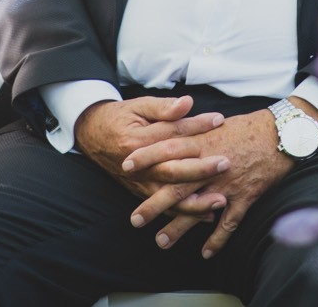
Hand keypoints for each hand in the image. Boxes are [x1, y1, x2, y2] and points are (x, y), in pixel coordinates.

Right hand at [75, 96, 228, 205]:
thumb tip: (187, 103)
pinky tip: (207, 215)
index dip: (196, 126)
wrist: (91, 134)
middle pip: (172, 169)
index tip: (219, 121)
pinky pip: (164, 207)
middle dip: (200, 169)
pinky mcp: (141, 192)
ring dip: (195, 201)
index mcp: (137, 141)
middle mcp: (138, 167)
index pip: (171, 133)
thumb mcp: (138, 105)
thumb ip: (163, 107)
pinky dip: (184, 213)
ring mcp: (139, 182)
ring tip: (221, 200)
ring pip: (168, 196)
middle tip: (225, 163)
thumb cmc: (120, 117)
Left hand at [146, 107, 306, 258]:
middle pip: (177, 186)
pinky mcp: (245, 196)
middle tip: (135, 219)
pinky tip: (206, 253)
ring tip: (161, 241)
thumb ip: (195, 132)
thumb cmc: (250, 127)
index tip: (126, 166)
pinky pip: (229, 223)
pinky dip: (217, 240)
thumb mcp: (217, 124)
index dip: (147, 157)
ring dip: (179, 228)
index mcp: (203, 142)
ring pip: (198, 209)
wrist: (283, 134)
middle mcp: (211, 164)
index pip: (168, 149)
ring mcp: (228, 183)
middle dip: (154, 204)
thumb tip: (173, 133)